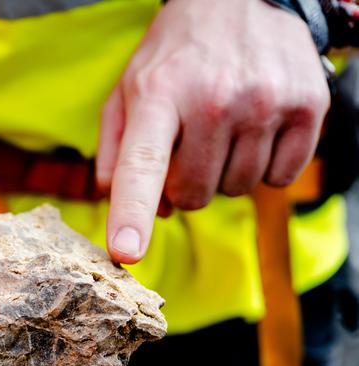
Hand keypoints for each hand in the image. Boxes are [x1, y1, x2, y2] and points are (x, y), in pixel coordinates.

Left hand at [96, 0, 330, 263]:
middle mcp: (213, 98)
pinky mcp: (307, 106)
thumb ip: (114, 154)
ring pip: (236, 190)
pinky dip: (265, 166)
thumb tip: (133, 209)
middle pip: (192, 196)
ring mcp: (264, 102)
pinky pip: (281, 178)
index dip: (132, 213)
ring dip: (223, 173)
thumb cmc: (174, 58)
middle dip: (183, 184)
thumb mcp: (127, 93)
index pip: (141, 164)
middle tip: (187, 144)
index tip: (126, 252)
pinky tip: (254, 130)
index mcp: (157, 95)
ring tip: (221, 128)